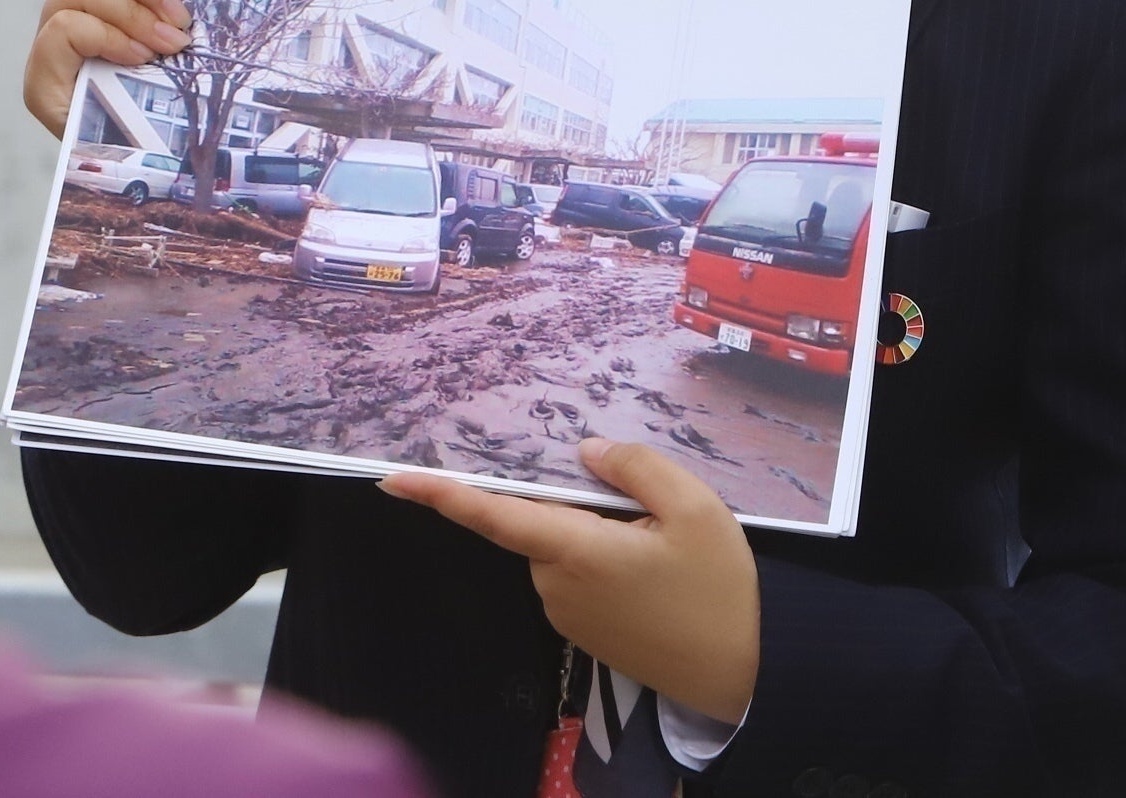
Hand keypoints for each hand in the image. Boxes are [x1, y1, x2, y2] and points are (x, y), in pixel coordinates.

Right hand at [21, 0, 214, 133]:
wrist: (194, 137)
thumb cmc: (198, 58)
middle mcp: (60, 8)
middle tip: (180, 20)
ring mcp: (46, 45)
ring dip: (131, 12)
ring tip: (167, 46)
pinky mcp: (40, 82)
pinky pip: (62, 27)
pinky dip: (108, 35)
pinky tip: (138, 59)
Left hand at [382, 437, 759, 725]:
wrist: (734, 675)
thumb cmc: (715, 590)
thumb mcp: (695, 509)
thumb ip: (636, 467)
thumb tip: (585, 450)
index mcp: (575, 551)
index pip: (494, 515)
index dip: (440, 495)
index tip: (391, 478)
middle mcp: (556, 584)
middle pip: (543, 519)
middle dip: (581, 501)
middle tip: (649, 510)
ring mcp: (565, 612)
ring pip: (562, 545)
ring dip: (597, 532)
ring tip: (662, 544)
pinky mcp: (580, 629)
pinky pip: (576, 573)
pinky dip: (602, 558)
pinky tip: (652, 570)